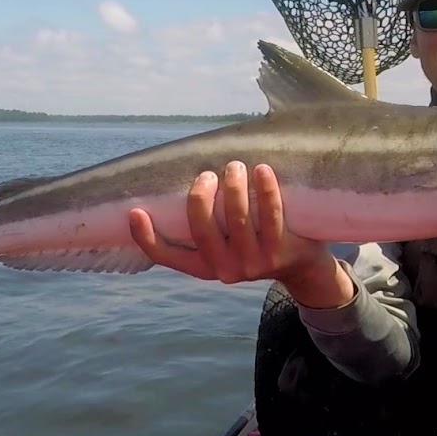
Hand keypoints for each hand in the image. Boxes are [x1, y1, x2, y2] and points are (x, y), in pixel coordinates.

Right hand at [129, 161, 333, 290]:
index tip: (134, 212)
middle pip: (203, 232)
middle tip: (206, 174)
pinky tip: (262, 170)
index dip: (146, 238)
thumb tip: (184, 178)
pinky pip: (271, 215)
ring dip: (233, 188)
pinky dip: (265, 190)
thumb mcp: (227, 245)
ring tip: (234, 166)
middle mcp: (226, 269)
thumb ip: (207, 224)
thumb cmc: (255, 243)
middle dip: (200, 198)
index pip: (168, 257)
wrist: (301, 266)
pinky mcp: (281, 251)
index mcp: (205, 267)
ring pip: (238, 221)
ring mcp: (254, 263)